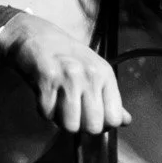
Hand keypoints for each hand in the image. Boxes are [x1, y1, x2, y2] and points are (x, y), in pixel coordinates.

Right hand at [0, 13, 129, 133]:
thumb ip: (110, 98)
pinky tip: (45, 96)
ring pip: (71, 125)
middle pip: (93, 126)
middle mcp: (91, 75)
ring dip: (61, 121)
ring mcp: (69, 77)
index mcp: (105, 75)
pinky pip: (48, 114)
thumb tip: (126, 121)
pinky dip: (44, 110)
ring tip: (58, 105)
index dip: (102, 125)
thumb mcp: (95, 72)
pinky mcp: (46, 80)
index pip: (114, 118)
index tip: (91, 118)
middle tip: (72, 113)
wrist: (35, 35)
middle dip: (81, 126)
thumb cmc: (67, 56)